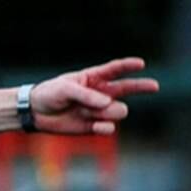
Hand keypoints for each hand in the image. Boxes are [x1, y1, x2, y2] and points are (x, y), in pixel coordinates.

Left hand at [30, 57, 158, 134]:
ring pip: (117, 110)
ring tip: (86, 111)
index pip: (114, 69)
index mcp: (92, 78)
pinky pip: (109, 127)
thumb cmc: (49, 95)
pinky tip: (97, 126)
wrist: (36, 114)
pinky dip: (105, 127)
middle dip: (141, 86)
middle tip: (155, 86)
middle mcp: (100, 93)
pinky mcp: (94, 126)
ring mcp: (99, 110)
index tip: (141, 63)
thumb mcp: (64, 89)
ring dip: (106, 112)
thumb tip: (108, 103)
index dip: (128, 66)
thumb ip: (86, 94)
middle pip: (127, 88)